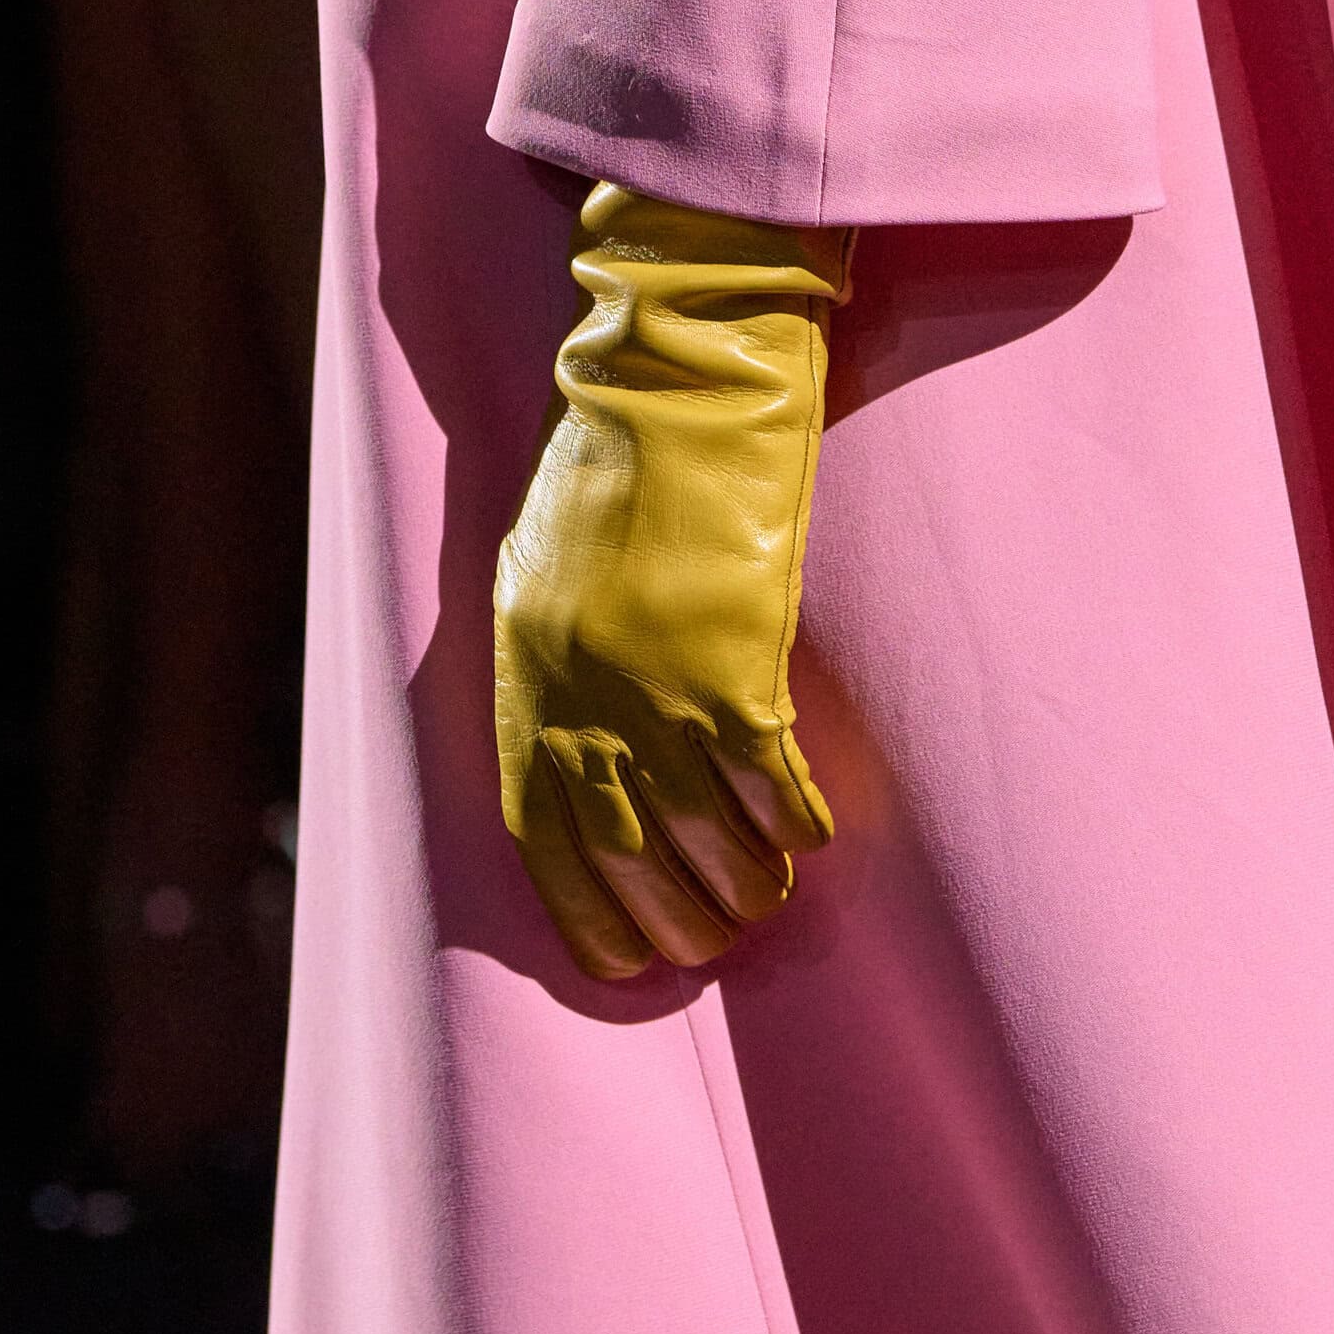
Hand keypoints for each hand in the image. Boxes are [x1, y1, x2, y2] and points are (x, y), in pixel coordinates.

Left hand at [495, 181, 849, 979]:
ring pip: (700, 829)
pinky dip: (791, 822)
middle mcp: (579, 691)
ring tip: (767, 906)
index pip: (542, 830)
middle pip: (624, 848)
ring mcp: (654, 679)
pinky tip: (808, 844)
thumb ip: (555, 657)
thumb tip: (586, 739)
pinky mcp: (732, 653)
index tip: (622, 960)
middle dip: (669, 915)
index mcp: (525, 671)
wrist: (670, 373)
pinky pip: (766, 777)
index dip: (585, 908)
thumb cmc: (607, 458)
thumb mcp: (541, 566)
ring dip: (738, 883)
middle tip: (711, 944)